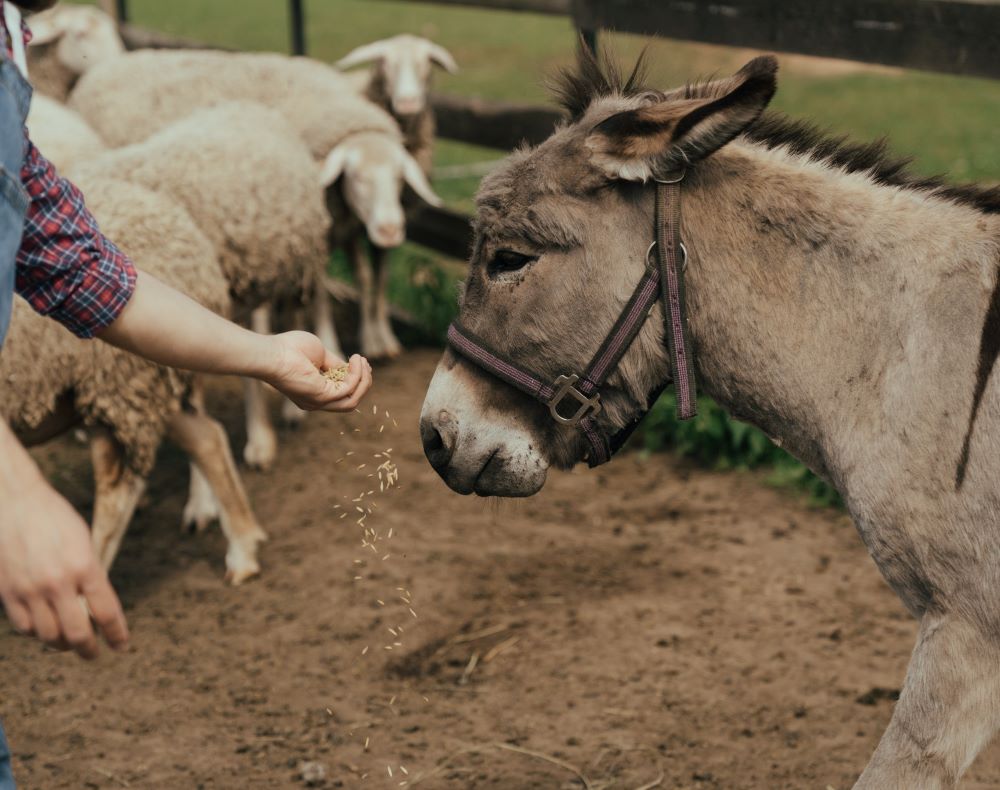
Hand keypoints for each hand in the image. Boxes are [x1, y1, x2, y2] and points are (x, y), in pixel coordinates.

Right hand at [0, 474, 129, 659]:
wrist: (13, 502)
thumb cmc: (54, 517)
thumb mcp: (83, 541)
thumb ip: (90, 573)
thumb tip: (95, 605)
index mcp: (84, 566)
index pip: (106, 612)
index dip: (117, 634)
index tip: (122, 646)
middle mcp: (57, 582)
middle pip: (77, 634)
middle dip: (88, 649)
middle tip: (94, 654)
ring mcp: (29, 590)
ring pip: (48, 636)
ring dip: (62, 645)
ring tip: (70, 643)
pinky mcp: (7, 593)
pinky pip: (25, 627)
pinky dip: (37, 634)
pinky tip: (45, 630)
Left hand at [265, 331, 372, 411]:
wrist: (271, 353)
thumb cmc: (289, 349)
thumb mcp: (320, 354)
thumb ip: (335, 364)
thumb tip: (350, 367)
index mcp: (314, 393)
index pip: (342, 393)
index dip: (356, 378)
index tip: (360, 360)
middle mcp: (316, 402)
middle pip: (351, 400)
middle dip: (363, 382)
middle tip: (364, 362)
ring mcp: (319, 402)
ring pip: (353, 400)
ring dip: (364, 380)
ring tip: (362, 361)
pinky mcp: (322, 396)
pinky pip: (349, 389)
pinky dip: (357, 374)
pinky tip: (356, 360)